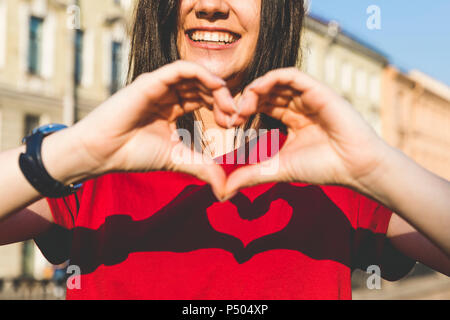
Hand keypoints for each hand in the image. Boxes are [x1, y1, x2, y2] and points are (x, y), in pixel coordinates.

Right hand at [69, 61, 237, 197]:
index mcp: (171, 108)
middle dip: (224, 100)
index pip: (203, 99)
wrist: (103, 153)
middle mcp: (166, 94)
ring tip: (229, 107)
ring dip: (217, 88)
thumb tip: (225, 189)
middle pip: (203, 87)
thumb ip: (203, 168)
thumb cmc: (134, 154)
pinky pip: (181, 68)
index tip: (235, 125)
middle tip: (236, 117)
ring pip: (196, 75)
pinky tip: (218, 88)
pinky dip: (203, 74)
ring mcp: (159, 86)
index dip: (222, 108)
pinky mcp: (151, 81)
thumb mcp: (178, 159)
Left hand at [224, 68, 389, 197]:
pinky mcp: (317, 89)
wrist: (354, 166)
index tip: (229, 124)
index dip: (244, 111)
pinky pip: (290, 75)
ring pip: (275, 81)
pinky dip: (270, 79)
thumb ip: (251, 175)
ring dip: (254, 90)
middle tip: (232, 115)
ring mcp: (308, 96)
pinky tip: (256, 91)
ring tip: (243, 106)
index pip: (262, 106)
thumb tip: (224, 190)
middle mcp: (299, 105)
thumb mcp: (277, 169)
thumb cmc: (322, 167)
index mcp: (291, 120)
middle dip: (245, 101)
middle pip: (266, 93)